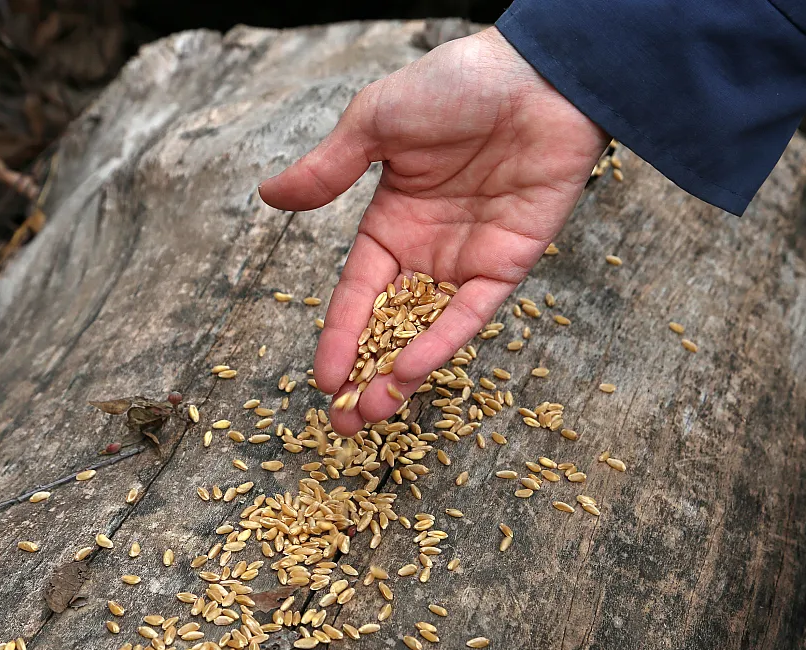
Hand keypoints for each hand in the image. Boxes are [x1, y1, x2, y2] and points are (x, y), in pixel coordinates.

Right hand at [259, 27, 608, 434]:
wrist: (536, 72)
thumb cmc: (456, 83)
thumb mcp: (375, 123)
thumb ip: (328, 169)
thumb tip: (269, 196)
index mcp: (392, 221)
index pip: (357, 292)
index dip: (339, 336)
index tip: (321, 378)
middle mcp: (429, 249)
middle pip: (391, 325)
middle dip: (365, 374)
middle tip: (344, 422)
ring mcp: (469, 259)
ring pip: (428, 330)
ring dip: (401, 375)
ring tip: (371, 415)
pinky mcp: (510, 262)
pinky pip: (470, 313)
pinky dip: (442, 342)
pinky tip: (411, 371)